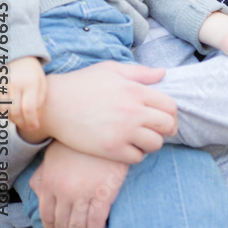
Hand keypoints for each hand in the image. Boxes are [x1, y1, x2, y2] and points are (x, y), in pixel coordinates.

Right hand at [7, 56, 46, 130]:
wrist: (19, 57)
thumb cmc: (33, 74)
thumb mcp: (42, 84)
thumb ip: (39, 102)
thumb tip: (33, 122)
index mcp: (30, 83)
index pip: (28, 109)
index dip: (31, 122)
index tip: (35, 127)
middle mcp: (15, 84)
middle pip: (15, 113)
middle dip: (22, 124)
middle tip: (27, 126)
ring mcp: (3, 85)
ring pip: (4, 112)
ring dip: (12, 119)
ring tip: (20, 118)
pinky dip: (3, 113)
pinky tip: (10, 111)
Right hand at [20, 61, 176, 163]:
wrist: (55, 104)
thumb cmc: (84, 83)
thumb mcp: (113, 70)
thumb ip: (141, 72)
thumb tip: (163, 73)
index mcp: (136, 90)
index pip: (170, 106)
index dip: (171, 112)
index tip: (165, 115)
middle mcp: (133, 112)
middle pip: (167, 126)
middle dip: (167, 128)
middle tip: (159, 129)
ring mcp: (122, 132)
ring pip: (155, 144)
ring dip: (153, 142)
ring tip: (143, 137)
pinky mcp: (110, 149)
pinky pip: (136, 157)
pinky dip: (137, 154)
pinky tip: (129, 146)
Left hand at [28, 142, 127, 227]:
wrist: (104, 125)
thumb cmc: (78, 140)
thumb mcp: (53, 154)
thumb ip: (42, 175)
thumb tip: (38, 193)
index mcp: (50, 183)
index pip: (47, 215)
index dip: (51, 227)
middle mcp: (65, 192)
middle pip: (62, 223)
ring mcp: (84, 193)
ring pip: (78, 225)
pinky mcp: (104, 193)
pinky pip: (96, 220)